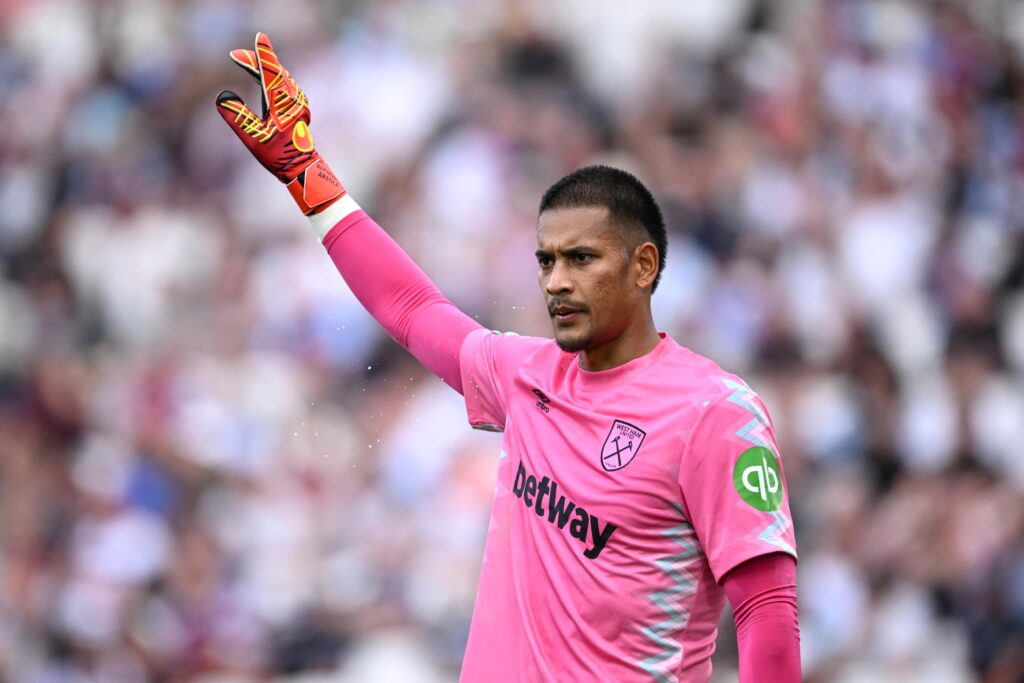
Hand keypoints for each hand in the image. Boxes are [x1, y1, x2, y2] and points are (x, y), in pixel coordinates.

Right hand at [216, 32, 344, 214]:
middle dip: (258, 61)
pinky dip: (273, 78)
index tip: (259, 38)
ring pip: (282, 78)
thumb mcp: (253, 138)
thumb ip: (237, 116)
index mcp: (282, 104)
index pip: (272, 72)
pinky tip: (265, 78)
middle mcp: (293, 100)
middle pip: (276, 72)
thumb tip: (222, 97)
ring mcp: (298, 104)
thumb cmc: (278, 156)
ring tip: (247, 62)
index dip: (263, 55)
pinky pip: (285, 86)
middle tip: (238, 55)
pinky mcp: (299, 109)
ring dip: (266, 68)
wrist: (302, 169)